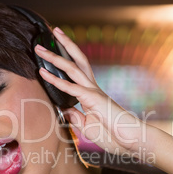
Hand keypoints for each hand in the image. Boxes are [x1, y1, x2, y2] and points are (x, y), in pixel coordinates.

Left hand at [35, 27, 148, 155]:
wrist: (132, 141)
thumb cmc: (112, 136)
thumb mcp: (87, 127)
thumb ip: (75, 117)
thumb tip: (63, 109)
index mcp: (91, 95)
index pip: (75, 74)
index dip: (63, 63)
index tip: (48, 57)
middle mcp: (93, 88)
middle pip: (77, 61)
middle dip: (64, 46)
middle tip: (52, 32)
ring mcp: (94, 92)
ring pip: (73, 67)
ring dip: (56, 56)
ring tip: (40, 48)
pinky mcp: (94, 99)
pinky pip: (72, 88)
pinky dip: (57, 81)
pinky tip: (43, 73)